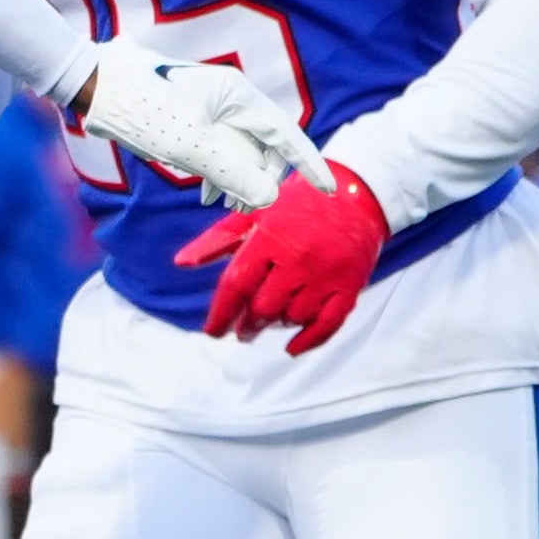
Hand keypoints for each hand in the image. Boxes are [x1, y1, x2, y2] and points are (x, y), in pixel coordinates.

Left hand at [69, 46, 322, 210]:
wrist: (97, 89)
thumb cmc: (143, 113)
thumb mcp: (191, 149)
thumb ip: (233, 174)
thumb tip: (270, 198)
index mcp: (239, 96)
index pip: (286, 135)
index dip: (309, 165)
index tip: (329, 191)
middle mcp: (232, 96)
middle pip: (265, 146)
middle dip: (260, 180)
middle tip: (242, 210)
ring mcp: (214, 105)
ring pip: (242, 148)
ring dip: (237, 178)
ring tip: (220, 206)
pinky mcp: (196, 115)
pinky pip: (222, 146)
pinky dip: (219, 170)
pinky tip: (204, 193)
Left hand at [174, 157, 393, 353]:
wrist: (356, 191)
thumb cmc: (297, 201)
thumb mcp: (254, 212)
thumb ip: (218, 239)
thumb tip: (182, 263)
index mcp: (270, 238)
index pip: (237, 285)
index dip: (220, 314)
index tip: (212, 331)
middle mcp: (298, 259)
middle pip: (263, 307)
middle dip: (247, 325)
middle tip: (242, 332)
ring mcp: (326, 274)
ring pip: (292, 317)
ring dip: (276, 325)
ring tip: (269, 320)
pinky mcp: (350, 285)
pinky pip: (328, 324)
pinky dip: (308, 341)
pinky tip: (291, 348)